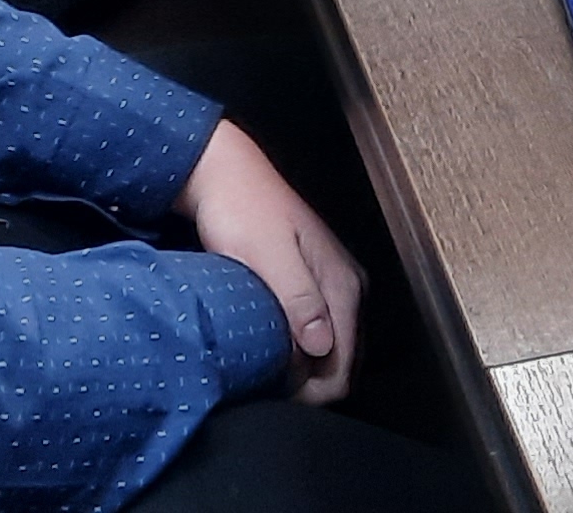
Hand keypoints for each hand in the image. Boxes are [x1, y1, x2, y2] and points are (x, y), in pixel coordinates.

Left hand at [179, 122, 358, 400]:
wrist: (225, 174)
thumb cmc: (241, 212)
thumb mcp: (267, 254)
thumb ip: (298, 299)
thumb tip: (323, 348)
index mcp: (343, 284)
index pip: (344, 366)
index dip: (313, 394)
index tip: (273, 397)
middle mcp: (348, 286)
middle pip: (344, 363)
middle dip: (311, 386)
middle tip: (265, 388)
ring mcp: (333, 284)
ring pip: (332, 351)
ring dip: (306, 371)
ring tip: (266, 374)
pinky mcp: (314, 283)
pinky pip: (318, 334)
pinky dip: (301, 353)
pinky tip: (273, 353)